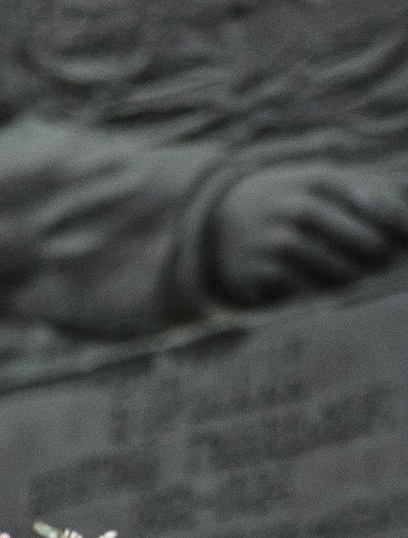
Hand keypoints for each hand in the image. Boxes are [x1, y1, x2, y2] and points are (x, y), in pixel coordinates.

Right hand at [209, 161, 407, 308]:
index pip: (360, 195)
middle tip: (385, 257)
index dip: (388, 213)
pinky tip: (329, 290)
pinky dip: (317, 287)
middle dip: (370, 245)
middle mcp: (294, 207)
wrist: (215, 224)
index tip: (407, 229)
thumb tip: (405, 192)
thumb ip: (355, 185)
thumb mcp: (311, 181)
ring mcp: (276, 239)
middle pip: (346, 229)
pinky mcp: (261, 270)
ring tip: (361, 277)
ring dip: (348, 271)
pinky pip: (298, 282)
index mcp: (313, 180)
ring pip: (324, 259)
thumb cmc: (279, 201)